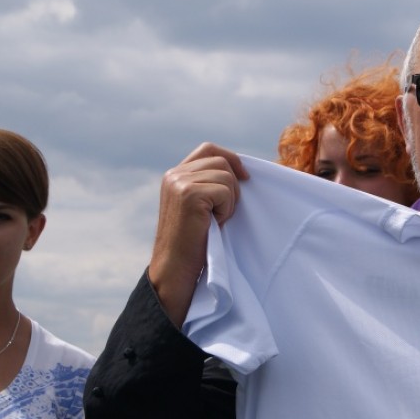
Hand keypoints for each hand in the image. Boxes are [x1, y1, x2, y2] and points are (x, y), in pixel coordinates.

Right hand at [148, 143, 248, 326]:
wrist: (176, 269)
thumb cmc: (193, 243)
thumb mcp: (199, 208)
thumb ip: (208, 185)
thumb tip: (242, 171)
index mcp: (175, 175)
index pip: (208, 149)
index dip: (231, 158)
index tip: (245, 177)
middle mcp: (174, 174)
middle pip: (221, 161)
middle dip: (233, 185)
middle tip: (225, 212)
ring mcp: (179, 182)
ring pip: (226, 176)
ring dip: (229, 201)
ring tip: (216, 220)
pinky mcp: (189, 194)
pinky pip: (225, 191)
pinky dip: (226, 210)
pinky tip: (214, 224)